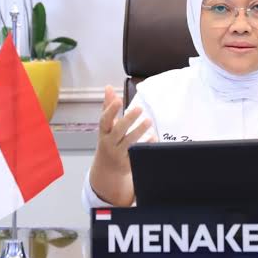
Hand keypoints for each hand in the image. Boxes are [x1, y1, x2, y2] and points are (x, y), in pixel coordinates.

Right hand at [89, 85, 155, 204]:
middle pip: (118, 131)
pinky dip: (146, 145)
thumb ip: (108, 106)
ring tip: (149, 121)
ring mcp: (118, 154)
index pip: (104, 120)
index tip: (119, 99)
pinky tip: (153, 138)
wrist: (107, 169)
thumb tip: (109, 87)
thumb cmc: (108, 141)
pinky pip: (138, 153)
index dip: (110, 110)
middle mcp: (109, 143)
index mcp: (104, 132)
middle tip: (139, 108)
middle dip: (128, 120)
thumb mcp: (106, 126)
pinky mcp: (128, 163)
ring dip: (139, 131)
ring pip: (129, 142)